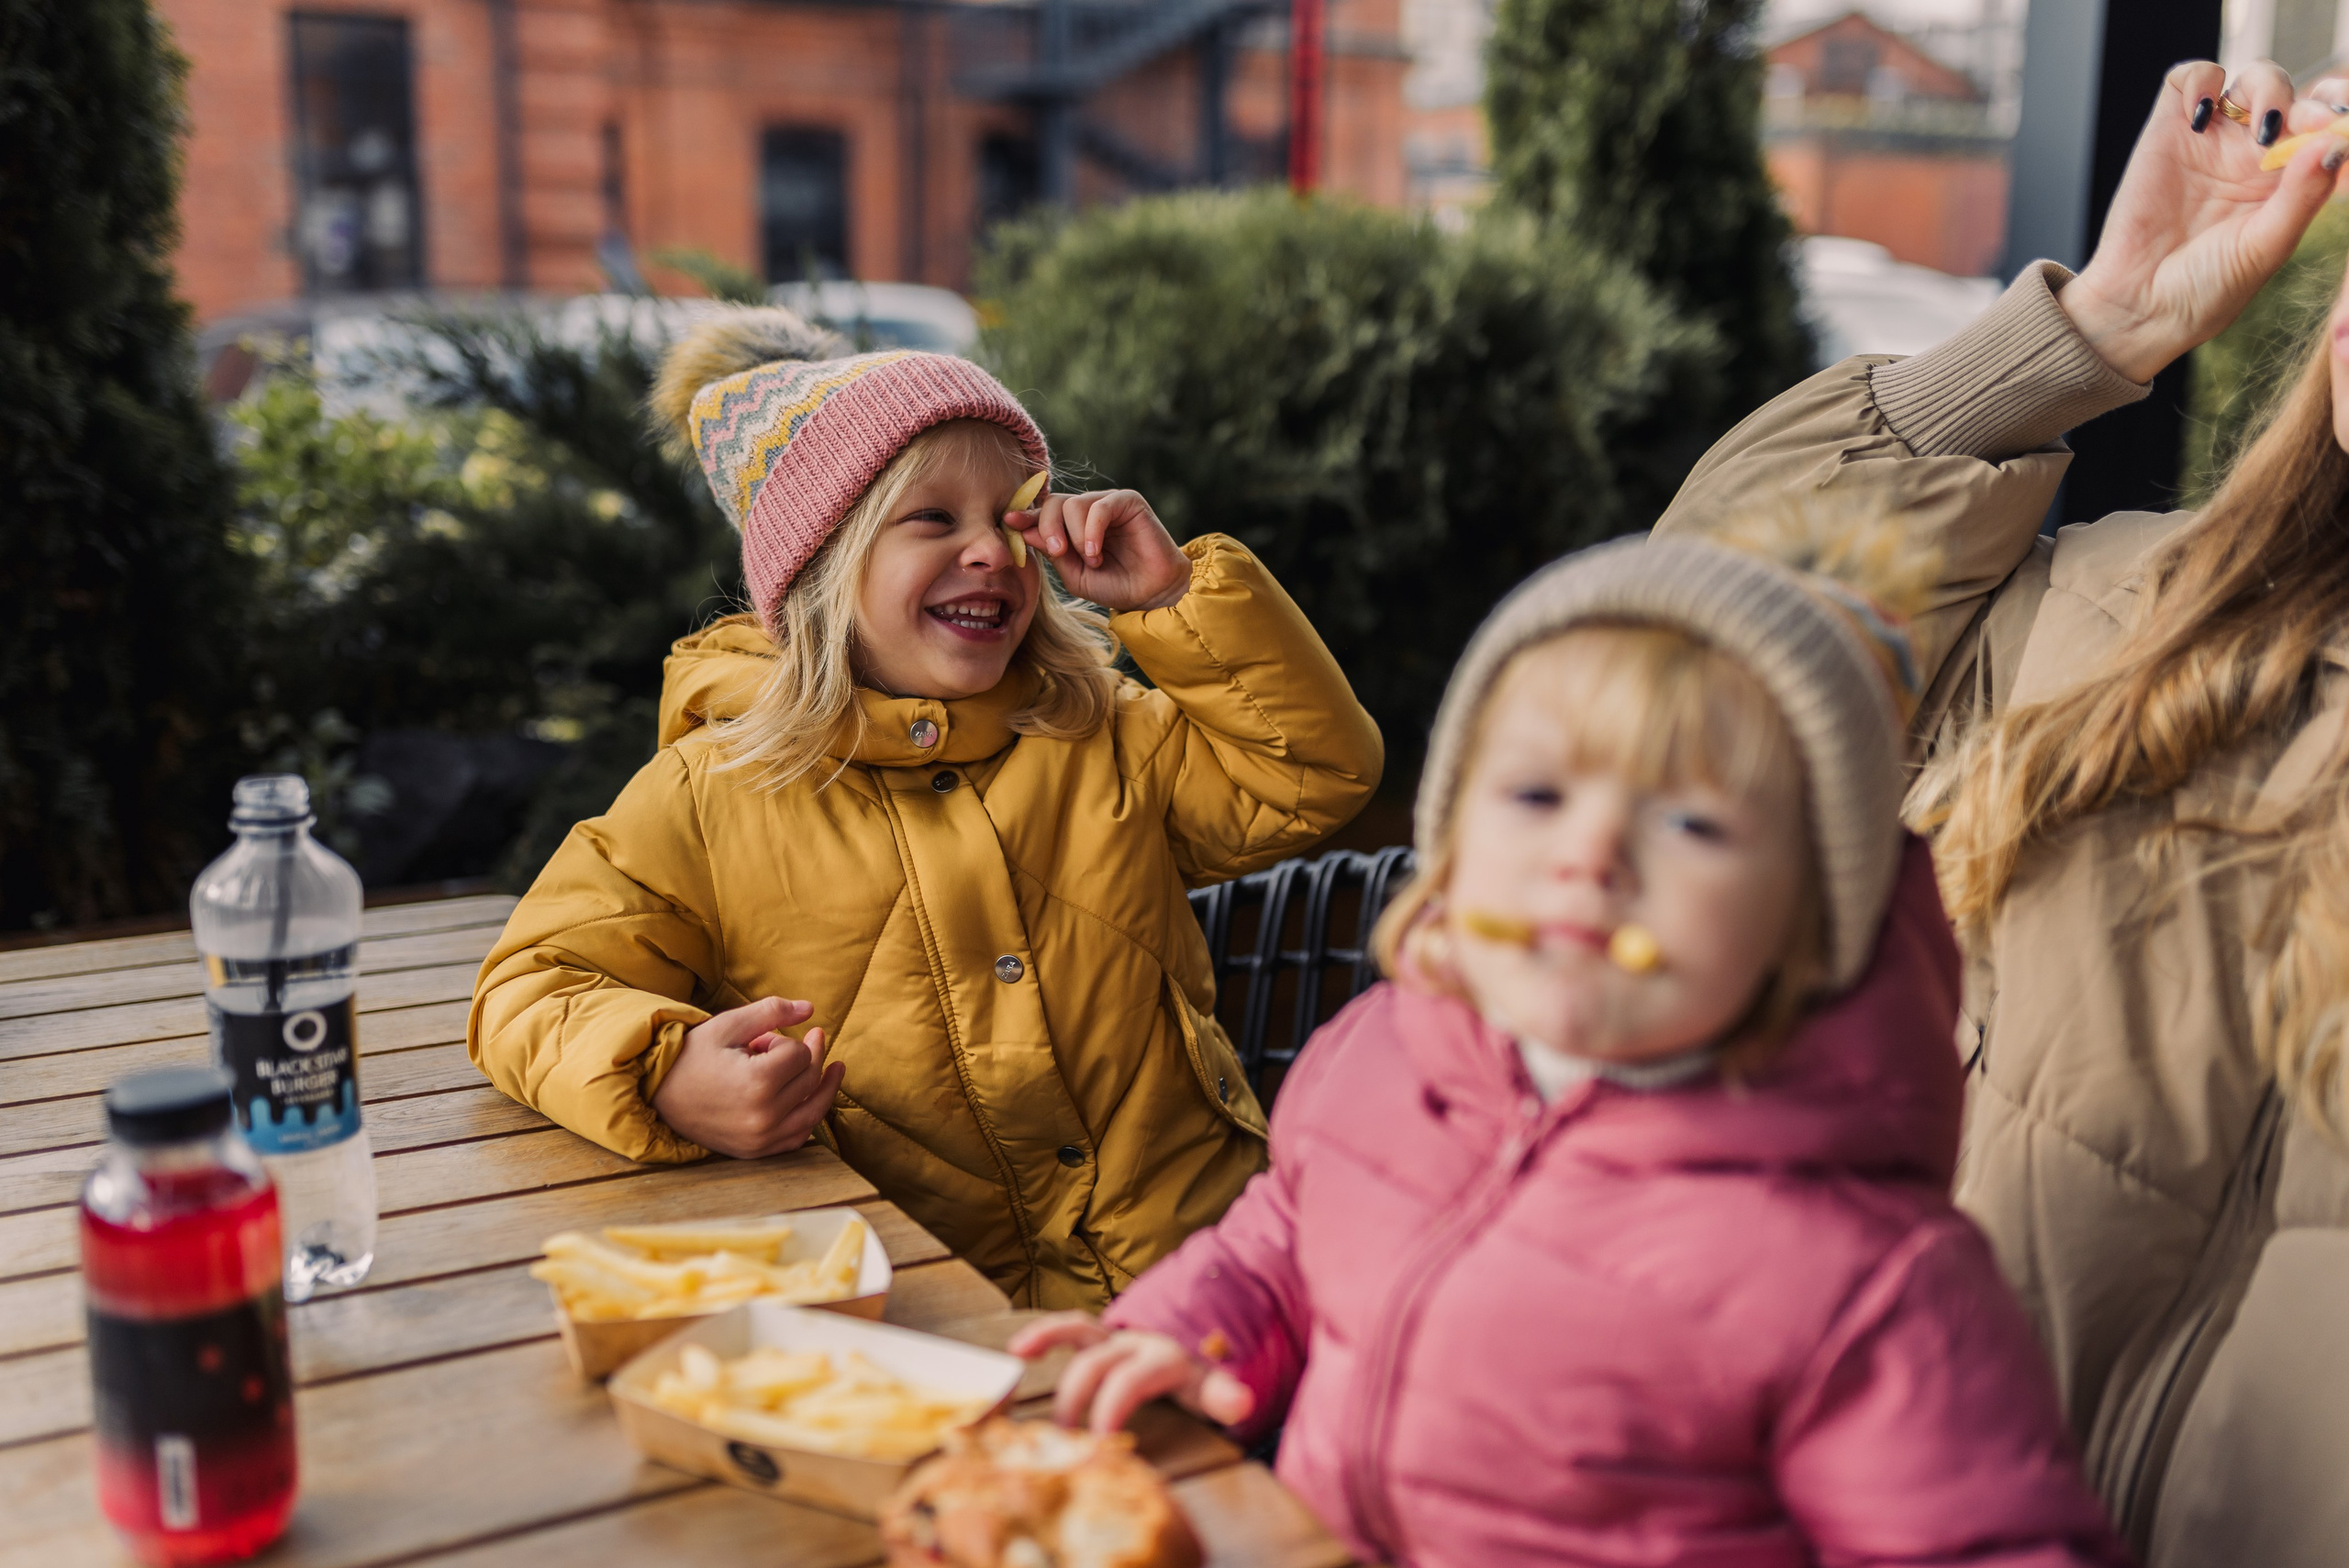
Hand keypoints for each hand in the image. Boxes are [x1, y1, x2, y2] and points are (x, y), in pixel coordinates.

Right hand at [650, 995, 844, 1158]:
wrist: (657, 1095)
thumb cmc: (691, 1056)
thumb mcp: (728, 1025)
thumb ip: (771, 1011)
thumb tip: (810, 1008)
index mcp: (757, 1083)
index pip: (799, 1054)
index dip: (784, 1040)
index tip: (763, 1039)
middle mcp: (764, 1116)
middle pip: (808, 1080)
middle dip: (808, 1055)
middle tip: (809, 1038)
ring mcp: (761, 1139)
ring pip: (813, 1112)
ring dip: (827, 1088)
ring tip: (837, 1068)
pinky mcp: (756, 1151)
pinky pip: (796, 1138)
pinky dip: (809, 1118)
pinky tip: (814, 1100)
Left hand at [1008, 489, 1191, 611]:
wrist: (1149, 594)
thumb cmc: (1113, 585)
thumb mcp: (1074, 574)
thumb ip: (1053, 552)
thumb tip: (1025, 530)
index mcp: (1070, 525)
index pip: (1042, 512)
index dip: (1025, 515)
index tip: (1009, 522)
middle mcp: (1087, 510)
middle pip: (1053, 503)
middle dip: (1047, 526)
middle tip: (1056, 550)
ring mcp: (1107, 503)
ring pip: (1074, 504)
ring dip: (1076, 536)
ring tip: (1091, 560)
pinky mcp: (1127, 501)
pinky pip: (1099, 507)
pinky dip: (1092, 531)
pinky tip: (1095, 552)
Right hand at [1009, 1312, 1255, 1434]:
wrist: (1193, 1358)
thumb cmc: (1194, 1385)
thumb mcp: (1212, 1393)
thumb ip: (1222, 1397)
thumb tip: (1241, 1403)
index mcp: (1162, 1359)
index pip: (1131, 1380)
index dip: (1110, 1408)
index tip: (1096, 1444)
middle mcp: (1135, 1342)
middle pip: (1099, 1360)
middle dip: (1077, 1396)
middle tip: (1062, 1438)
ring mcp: (1114, 1338)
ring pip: (1079, 1329)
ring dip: (1048, 1338)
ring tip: (1019, 1355)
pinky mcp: (1096, 1340)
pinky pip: (1069, 1329)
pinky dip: (1044, 1334)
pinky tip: (1016, 1349)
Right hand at [2064, 60, 2343, 382]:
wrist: (2137, 305)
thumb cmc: (2204, 290)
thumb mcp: (2265, 247)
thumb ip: (2302, 196)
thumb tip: (2334, 143)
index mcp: (2286, 183)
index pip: (2325, 131)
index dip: (2338, 117)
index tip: (2339, 127)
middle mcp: (2252, 157)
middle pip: (2296, 98)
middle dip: (2311, 102)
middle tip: (2306, 125)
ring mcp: (2210, 142)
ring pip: (2251, 81)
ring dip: (2266, 89)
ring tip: (2261, 127)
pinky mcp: (2166, 132)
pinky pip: (2189, 80)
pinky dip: (2201, 81)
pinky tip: (2203, 117)